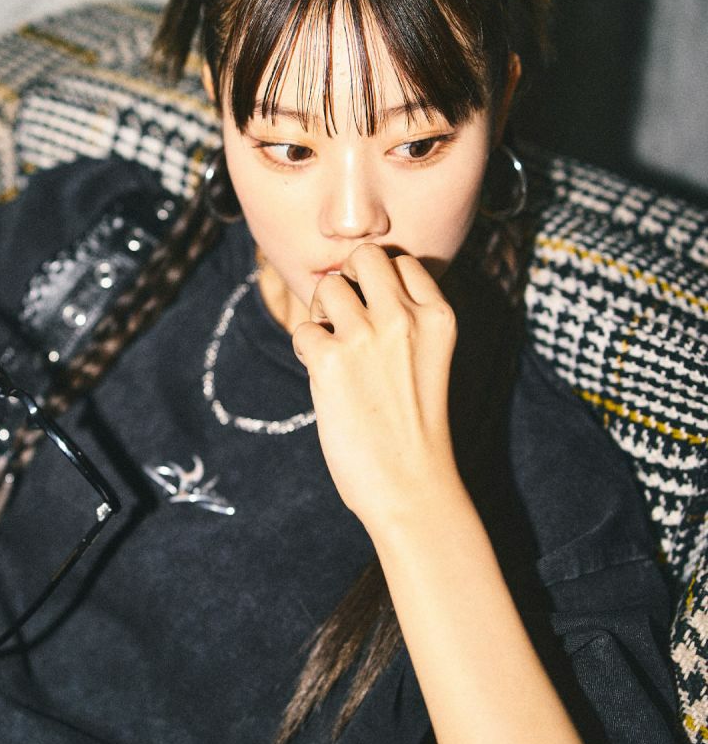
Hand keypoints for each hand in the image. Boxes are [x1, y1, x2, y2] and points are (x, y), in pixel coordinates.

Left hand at [292, 243, 461, 537]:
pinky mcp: (330, 361)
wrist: (411, 487)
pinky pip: (302, 329)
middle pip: (364, 256)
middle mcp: (405, 317)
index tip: (374, 316)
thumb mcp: (430, 361)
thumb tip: (351, 293)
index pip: (403, 263)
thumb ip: (405, 323)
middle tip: (345, 320)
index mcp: (440, 315)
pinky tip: (321, 375)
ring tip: (332, 350)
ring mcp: (367, 336)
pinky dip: (305, 349)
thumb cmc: (417, 431)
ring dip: (321, 313)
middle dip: (348, 280)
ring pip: (328, 286)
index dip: (379, 285)